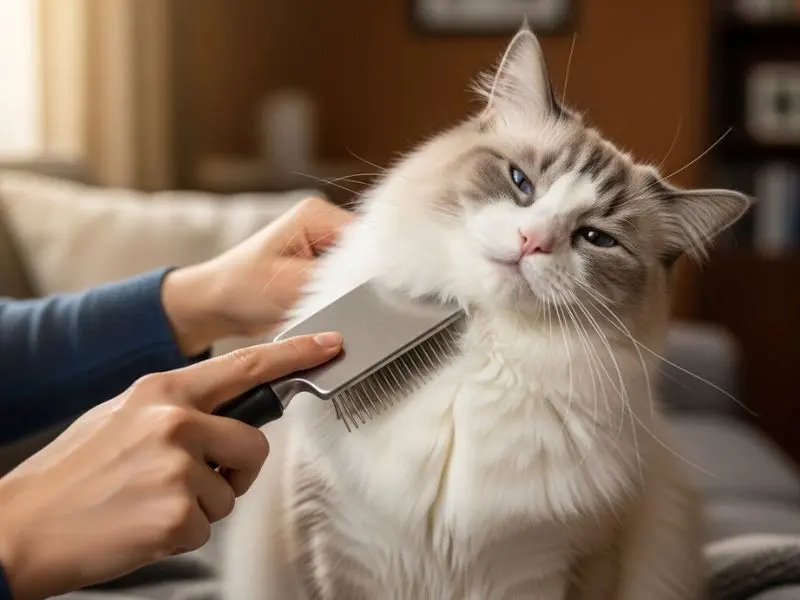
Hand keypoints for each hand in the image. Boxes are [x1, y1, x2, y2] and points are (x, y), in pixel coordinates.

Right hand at [0, 332, 342, 599]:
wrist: (21, 526)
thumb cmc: (74, 473)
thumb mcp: (121, 416)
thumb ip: (176, 407)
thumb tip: (224, 412)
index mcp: (161, 391)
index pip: (243, 365)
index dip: (293, 353)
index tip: (329, 344)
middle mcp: (174, 421)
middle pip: (254, 444)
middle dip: (236, 470)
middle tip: (196, 483)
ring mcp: (177, 467)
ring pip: (231, 493)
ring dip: (201, 506)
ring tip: (150, 503)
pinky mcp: (177, 513)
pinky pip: (208, 526)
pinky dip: (182, 533)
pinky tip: (143, 525)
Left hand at [162, 196, 353, 354]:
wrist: (214, 307)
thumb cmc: (239, 289)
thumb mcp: (291, 285)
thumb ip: (335, 281)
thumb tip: (372, 286)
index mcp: (317, 214)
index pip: (367, 239)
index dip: (370, 271)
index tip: (359, 296)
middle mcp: (325, 224)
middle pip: (366, 257)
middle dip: (356, 285)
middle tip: (330, 303)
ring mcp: (325, 246)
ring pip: (359, 275)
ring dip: (345, 295)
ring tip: (318, 304)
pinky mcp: (323, 268)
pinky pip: (347, 286)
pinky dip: (338, 301)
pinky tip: (320, 308)